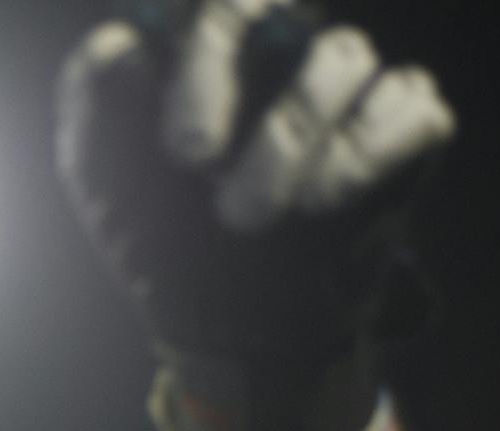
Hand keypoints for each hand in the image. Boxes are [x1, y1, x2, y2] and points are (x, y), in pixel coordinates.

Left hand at [57, 0, 454, 430]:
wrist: (225, 328)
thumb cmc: (159, 235)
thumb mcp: (101, 178)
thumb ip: (91, 102)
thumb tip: (121, 45)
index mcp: (208, 45)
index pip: (215, 2)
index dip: (199, 54)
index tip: (179, 145)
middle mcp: (282, 47)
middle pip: (279, 5)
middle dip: (224, 78)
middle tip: (193, 162)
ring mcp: (347, 83)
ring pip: (341, 54)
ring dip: (290, 135)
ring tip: (247, 214)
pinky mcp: (405, 125)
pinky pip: (408, 105)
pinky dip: (364, 152)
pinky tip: (320, 201)